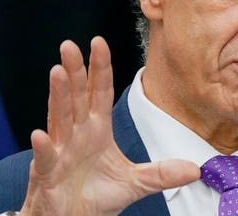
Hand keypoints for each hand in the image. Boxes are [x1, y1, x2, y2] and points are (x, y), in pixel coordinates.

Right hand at [19, 36, 199, 215]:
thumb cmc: (96, 196)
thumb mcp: (135, 182)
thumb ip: (162, 173)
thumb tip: (196, 169)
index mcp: (96, 130)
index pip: (100, 93)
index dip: (100, 68)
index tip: (100, 42)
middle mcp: (77, 135)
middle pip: (76, 97)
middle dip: (75, 71)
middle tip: (70, 45)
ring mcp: (60, 152)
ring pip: (59, 119)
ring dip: (58, 96)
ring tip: (57, 72)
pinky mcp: (48, 175)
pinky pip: (46, 158)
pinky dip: (44, 147)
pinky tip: (41, 134)